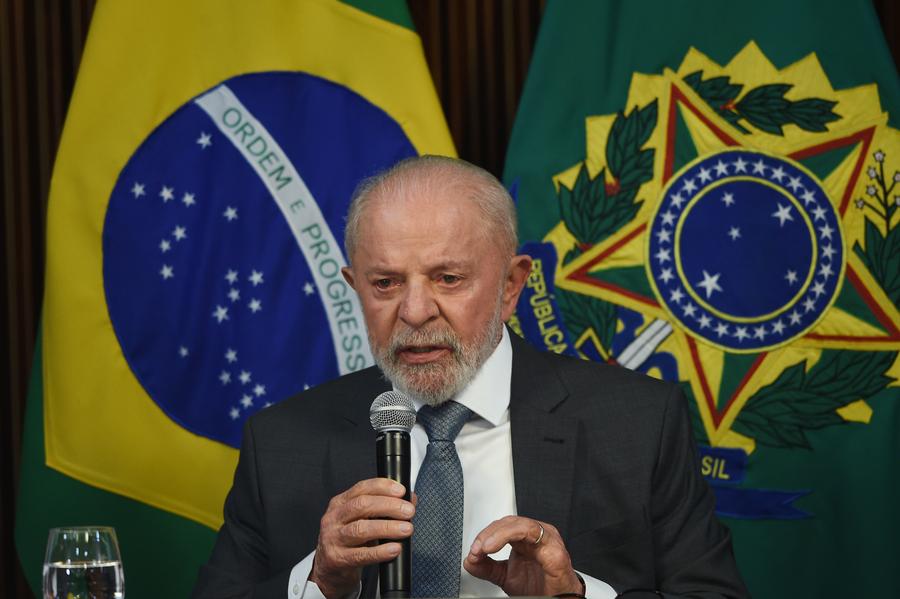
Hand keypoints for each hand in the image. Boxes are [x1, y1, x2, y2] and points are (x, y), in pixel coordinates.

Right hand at [310, 478, 414, 598]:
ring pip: (361, 529)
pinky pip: (361, 555)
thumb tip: (410, 499)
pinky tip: (394, 549)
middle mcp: (334, 518)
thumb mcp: (362, 520)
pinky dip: (380, 551)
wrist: (330, 570)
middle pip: (362, 506)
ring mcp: (333, 539)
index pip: (361, 488)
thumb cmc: (349, 542)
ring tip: (406, 529)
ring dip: (388, 528)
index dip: (383, 487)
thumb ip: (384, 508)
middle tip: (408, 511)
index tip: (401, 491)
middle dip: (389, 506)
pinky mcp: (337, 559)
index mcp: (340, 503)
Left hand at [464, 516, 582, 596]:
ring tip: (485, 547)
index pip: (502, 526)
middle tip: (477, 550)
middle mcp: (537, 535)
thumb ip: (487, 567)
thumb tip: (469, 560)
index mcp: (526, 537)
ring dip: (499, 534)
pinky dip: (513, 537)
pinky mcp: (555, 552)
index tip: (474, 551)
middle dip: (489, 534)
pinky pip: (536, 535)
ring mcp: (548, 540)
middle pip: (510, 522)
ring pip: (521, 525)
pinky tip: (498, 547)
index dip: (485, 535)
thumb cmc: (539, 587)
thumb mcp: (505, 576)